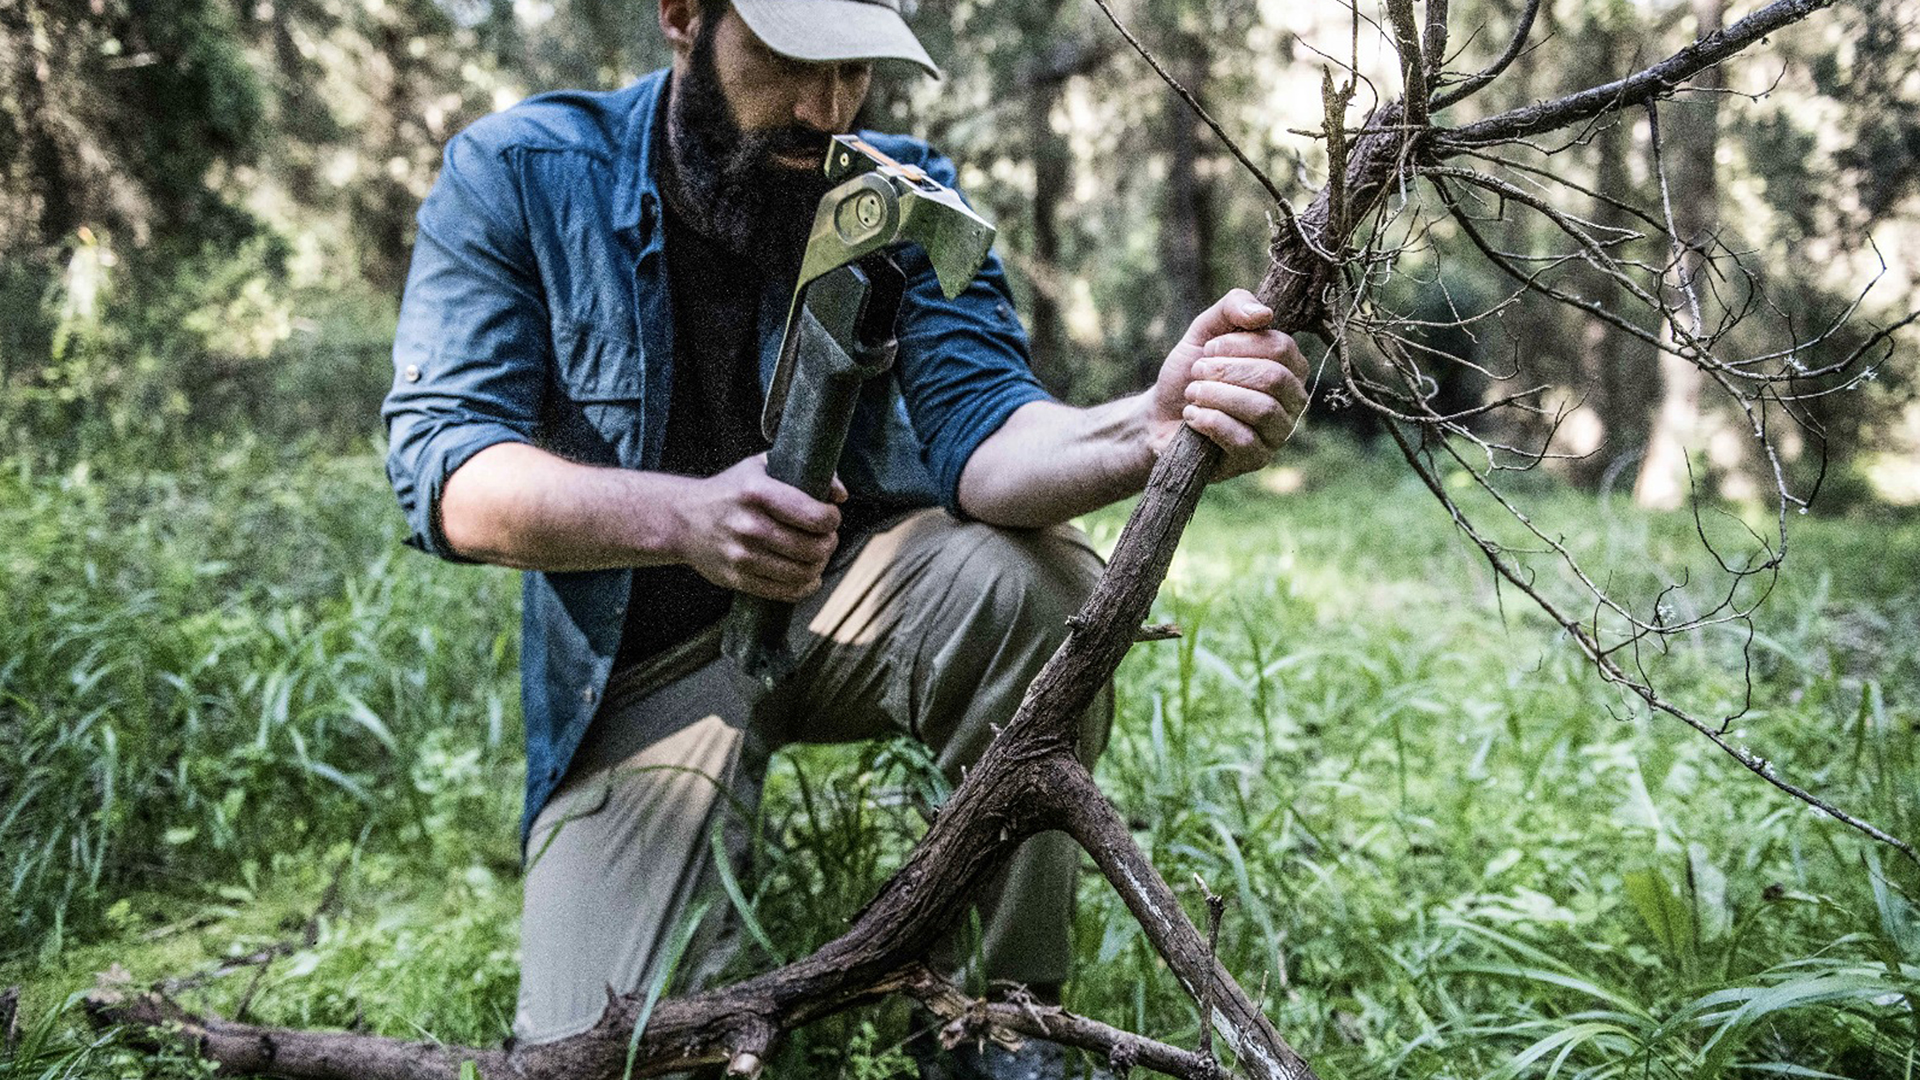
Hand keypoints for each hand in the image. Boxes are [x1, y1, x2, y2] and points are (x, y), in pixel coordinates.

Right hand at [674, 455, 845, 601]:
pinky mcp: (737, 579)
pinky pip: (786, 592)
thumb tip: (841, 495)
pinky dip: (806, 586)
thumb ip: (803, 471)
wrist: (682, 520)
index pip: (814, 516)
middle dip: (829, 542)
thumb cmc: (730, 491)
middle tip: (826, 536)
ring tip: (818, 554)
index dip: (831, 518)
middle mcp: (748, 525)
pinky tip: (809, 576)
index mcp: (756, 492)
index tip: (830, 515)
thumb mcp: (760, 467)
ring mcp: (741, 556)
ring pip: (803, 572)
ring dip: (820, 564)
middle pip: (812, 547)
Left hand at [1146, 288, 1309, 478]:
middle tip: (1197, 372)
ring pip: (1262, 410)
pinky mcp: (1257, 459)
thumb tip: (1264, 314)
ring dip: (1217, 396)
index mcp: (1289, 365)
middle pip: (1274, 378)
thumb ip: (1233, 307)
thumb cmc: (1191, 372)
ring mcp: (1278, 432)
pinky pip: (1244, 440)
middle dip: (1226, 371)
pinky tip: (1192, 417)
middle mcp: (1293, 399)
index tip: (1208, 348)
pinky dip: (1212, 422)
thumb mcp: (1206, 330)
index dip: (1240, 345)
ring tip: (1192, 393)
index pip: (1281, 347)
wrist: (1161, 415)